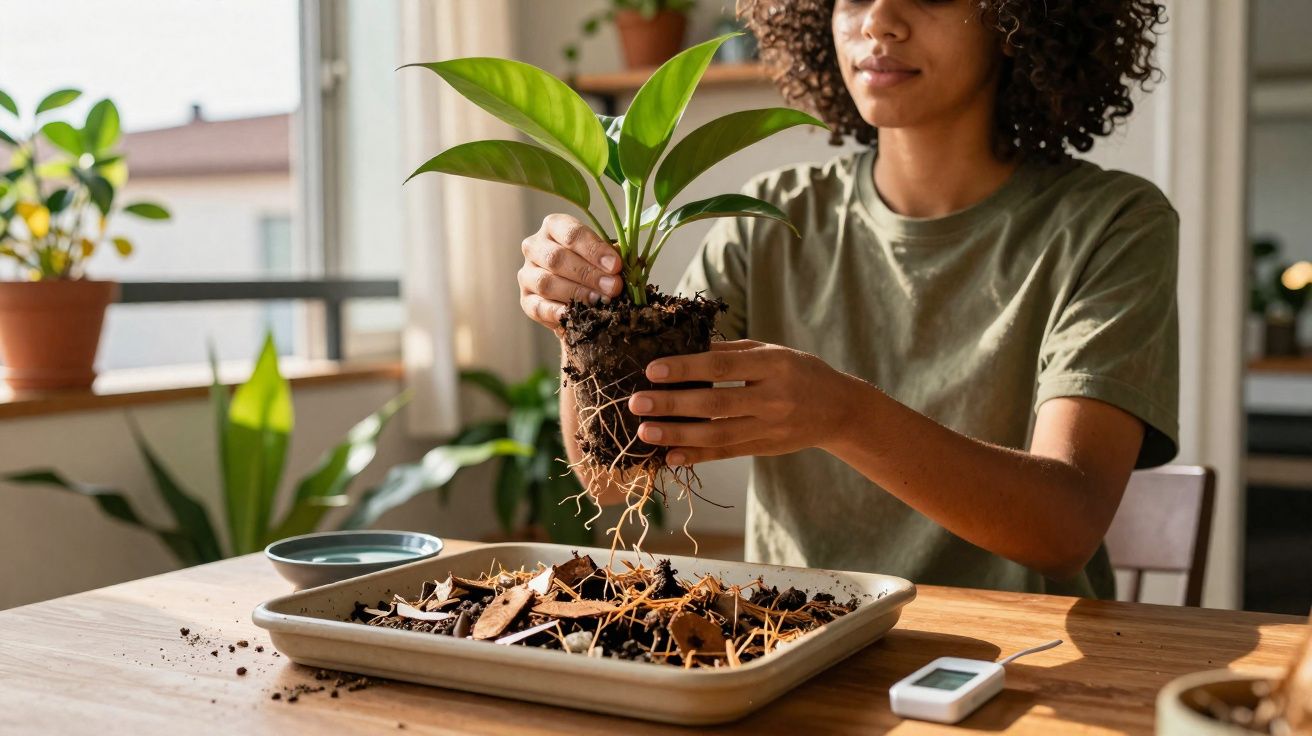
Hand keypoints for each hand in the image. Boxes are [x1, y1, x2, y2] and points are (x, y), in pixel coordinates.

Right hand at [518, 213, 623, 329]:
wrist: (579, 293)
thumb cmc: (595, 266)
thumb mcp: (604, 255)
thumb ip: (612, 257)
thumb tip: (623, 267)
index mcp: (554, 227)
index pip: (571, 233)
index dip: (594, 250)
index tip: (615, 266)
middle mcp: (535, 246)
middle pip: (557, 258)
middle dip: (588, 274)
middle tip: (613, 287)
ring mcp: (527, 273)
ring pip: (546, 282)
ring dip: (576, 293)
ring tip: (600, 301)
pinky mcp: (526, 299)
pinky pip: (537, 306)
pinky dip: (556, 312)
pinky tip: (573, 314)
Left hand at [627, 340, 861, 465]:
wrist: (839, 410)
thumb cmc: (799, 372)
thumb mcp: (773, 351)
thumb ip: (733, 351)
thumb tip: (686, 346)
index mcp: (774, 366)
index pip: (723, 367)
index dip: (686, 369)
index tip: (653, 370)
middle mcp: (773, 399)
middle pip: (716, 404)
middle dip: (673, 404)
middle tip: (637, 403)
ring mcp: (769, 428)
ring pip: (717, 435)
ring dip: (677, 434)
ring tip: (645, 432)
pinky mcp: (765, 448)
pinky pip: (726, 454)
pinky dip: (696, 456)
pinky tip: (670, 456)